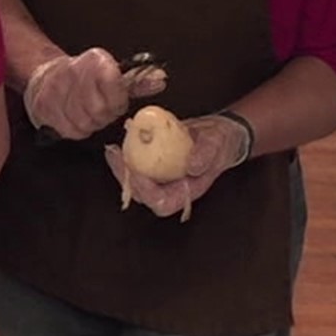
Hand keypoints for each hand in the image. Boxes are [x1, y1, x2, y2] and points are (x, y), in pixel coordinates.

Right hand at [24, 49, 161, 139]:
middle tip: (102, 108)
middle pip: (100, 109)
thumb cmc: (86, 77)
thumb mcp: (113, 73)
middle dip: (105, 114)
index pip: (114, 85)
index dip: (118, 100)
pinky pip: (71, 130)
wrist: (46, 77)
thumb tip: (162, 81)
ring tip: (88, 112)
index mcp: (96, 61)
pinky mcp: (45, 107)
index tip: (117, 101)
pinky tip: (75, 117)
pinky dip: (77, 129)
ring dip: (91, 123)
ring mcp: (57, 90)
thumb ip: (138, 82)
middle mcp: (74, 72)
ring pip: (86, 122)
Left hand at [103, 114, 248, 217]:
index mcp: (187, 190)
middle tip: (116, 158)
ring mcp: (162, 176)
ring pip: (135, 181)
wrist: (221, 132)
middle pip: (142, 195)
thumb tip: (192, 167)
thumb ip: (207, 154)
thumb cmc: (222, 142)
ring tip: (113, 151)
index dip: (147, 192)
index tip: (137, 173)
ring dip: (121, 168)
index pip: (162, 203)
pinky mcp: (155, 163)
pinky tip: (119, 143)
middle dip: (126, 179)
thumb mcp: (219, 144)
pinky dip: (126, 156)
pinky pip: (137, 164)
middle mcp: (171, 187)